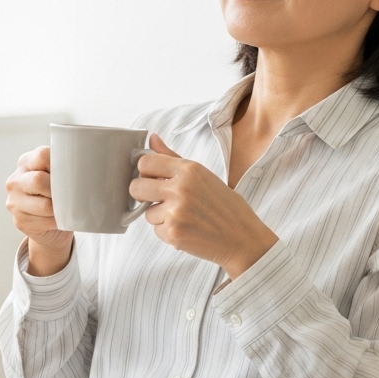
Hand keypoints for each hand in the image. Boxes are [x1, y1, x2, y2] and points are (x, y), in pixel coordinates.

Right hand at [4, 146, 73, 275]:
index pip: (42, 156)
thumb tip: (97, 165)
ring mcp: (14, 202)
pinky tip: (61, 219)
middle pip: (39, 180)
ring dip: (60, 208)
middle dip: (59, 189)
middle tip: (71, 193)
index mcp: (25, 162)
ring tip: (67, 207)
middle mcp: (15, 180)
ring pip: (44, 205)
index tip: (71, 172)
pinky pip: (46, 221)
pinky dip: (58, 221)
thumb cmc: (57, 194)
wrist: (48, 225)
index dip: (59, 164)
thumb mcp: (58, 175)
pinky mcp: (20, 221)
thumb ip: (68, 165)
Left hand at [130, 134, 277, 277]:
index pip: (145, 163)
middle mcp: (180, 188)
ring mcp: (175, 211)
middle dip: (142, 194)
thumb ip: (172, 158)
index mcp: (189, 169)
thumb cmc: (225, 206)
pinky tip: (187, 229)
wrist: (242, 238)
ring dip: (160, 217)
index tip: (152, 178)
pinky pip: (156, 230)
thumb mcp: (202, 175)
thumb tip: (152, 139)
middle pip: (136, 187)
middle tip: (159, 199)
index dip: (145, 172)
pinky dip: (168, 232)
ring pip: (147, 212)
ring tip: (184, 217)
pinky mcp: (173, 233)